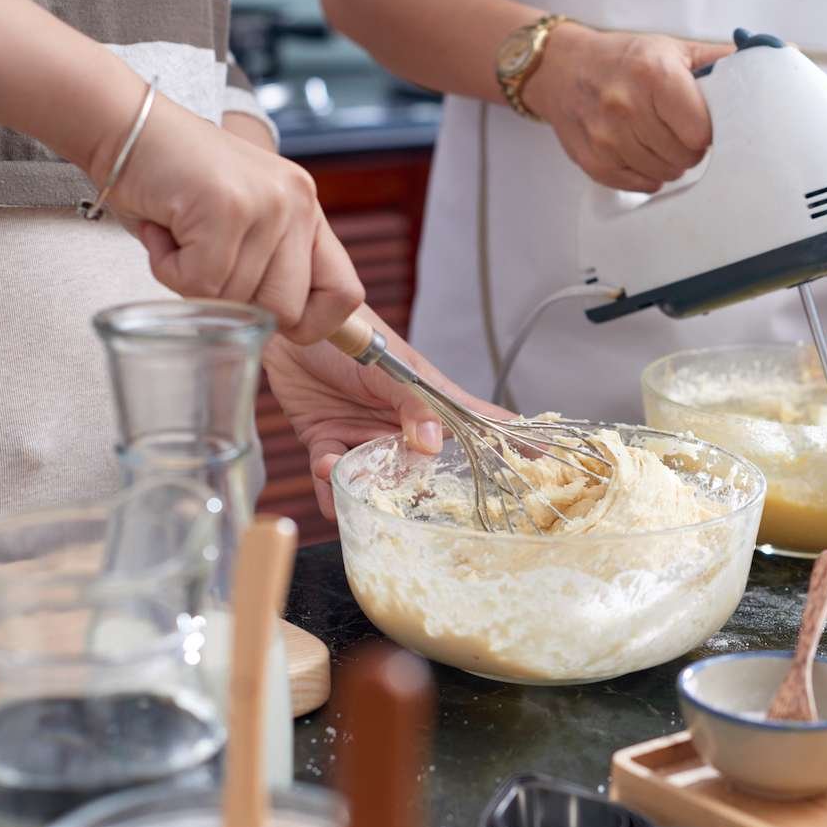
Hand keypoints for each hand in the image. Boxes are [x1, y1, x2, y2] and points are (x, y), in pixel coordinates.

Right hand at [98, 95, 364, 344]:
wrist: (120, 123)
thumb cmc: (171, 184)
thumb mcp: (238, 226)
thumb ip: (265, 269)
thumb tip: (278, 332)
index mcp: (308, 212)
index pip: (345, 293)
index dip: (311, 324)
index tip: (272, 322)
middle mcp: (299, 204)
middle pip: (286, 310)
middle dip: (235, 305)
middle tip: (200, 263)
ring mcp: (268, 203)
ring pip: (237, 299)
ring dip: (191, 280)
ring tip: (176, 233)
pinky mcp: (229, 206)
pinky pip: (200, 283)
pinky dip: (168, 268)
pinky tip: (161, 229)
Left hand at [261, 309, 509, 519]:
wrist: (288, 324)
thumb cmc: (349, 333)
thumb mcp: (387, 365)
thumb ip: (412, 404)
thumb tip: (431, 447)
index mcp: (429, 401)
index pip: (478, 424)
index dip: (507, 446)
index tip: (538, 470)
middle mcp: (402, 425)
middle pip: (425, 471)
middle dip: (415, 493)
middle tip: (402, 503)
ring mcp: (366, 436)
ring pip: (378, 483)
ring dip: (363, 490)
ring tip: (343, 474)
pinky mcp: (327, 442)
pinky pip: (334, 478)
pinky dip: (329, 484)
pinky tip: (324, 468)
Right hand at [522, 25, 731, 191]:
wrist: (562, 69)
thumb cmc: (625, 60)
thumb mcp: (672, 49)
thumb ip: (720, 60)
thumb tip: (777, 56)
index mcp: (652, 74)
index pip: (701, 130)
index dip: (707, 131)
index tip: (701, 122)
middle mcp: (625, 105)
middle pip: (685, 156)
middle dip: (689, 147)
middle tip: (678, 129)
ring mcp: (606, 136)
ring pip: (665, 174)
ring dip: (669, 161)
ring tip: (657, 137)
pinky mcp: (593, 161)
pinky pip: (639, 184)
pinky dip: (647, 174)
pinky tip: (640, 151)